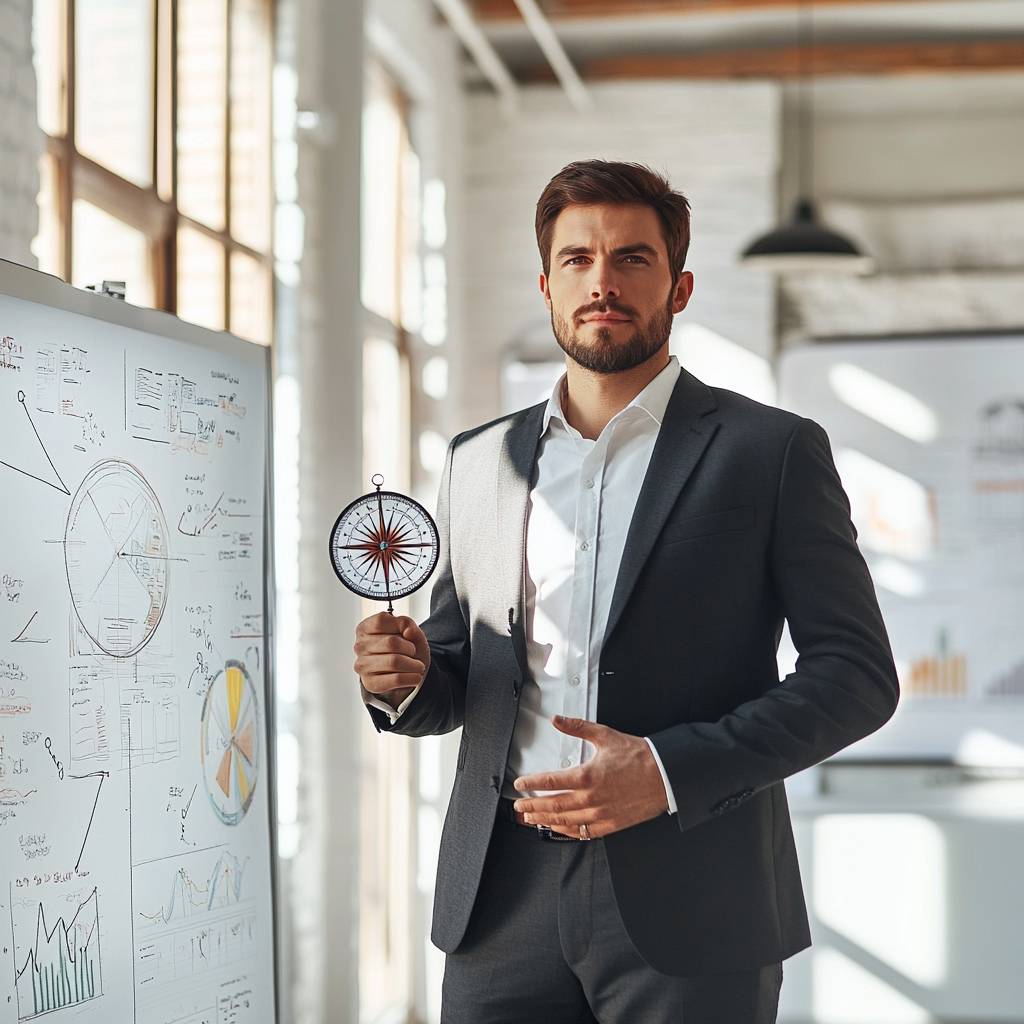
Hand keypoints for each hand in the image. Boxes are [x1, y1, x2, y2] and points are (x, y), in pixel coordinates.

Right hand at [354, 612, 429, 708]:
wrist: (404, 672)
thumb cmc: (404, 647)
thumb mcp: (409, 630)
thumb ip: (408, 624)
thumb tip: (408, 630)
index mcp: (364, 629)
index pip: (381, 621)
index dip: (400, 626)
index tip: (407, 634)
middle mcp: (360, 646)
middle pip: (391, 642)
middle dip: (410, 648)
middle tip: (414, 653)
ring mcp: (362, 666)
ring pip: (394, 662)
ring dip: (413, 665)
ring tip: (418, 666)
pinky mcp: (370, 683)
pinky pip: (396, 680)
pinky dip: (411, 678)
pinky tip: (415, 677)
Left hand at [511, 715, 668, 838]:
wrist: (665, 776)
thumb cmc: (639, 757)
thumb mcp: (605, 736)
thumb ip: (577, 728)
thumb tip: (558, 720)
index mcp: (587, 776)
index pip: (550, 782)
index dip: (531, 783)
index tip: (520, 784)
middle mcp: (591, 798)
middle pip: (553, 806)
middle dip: (532, 807)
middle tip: (519, 807)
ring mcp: (600, 814)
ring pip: (565, 822)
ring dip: (545, 820)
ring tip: (532, 819)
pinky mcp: (611, 824)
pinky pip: (584, 832)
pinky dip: (568, 831)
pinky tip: (559, 829)